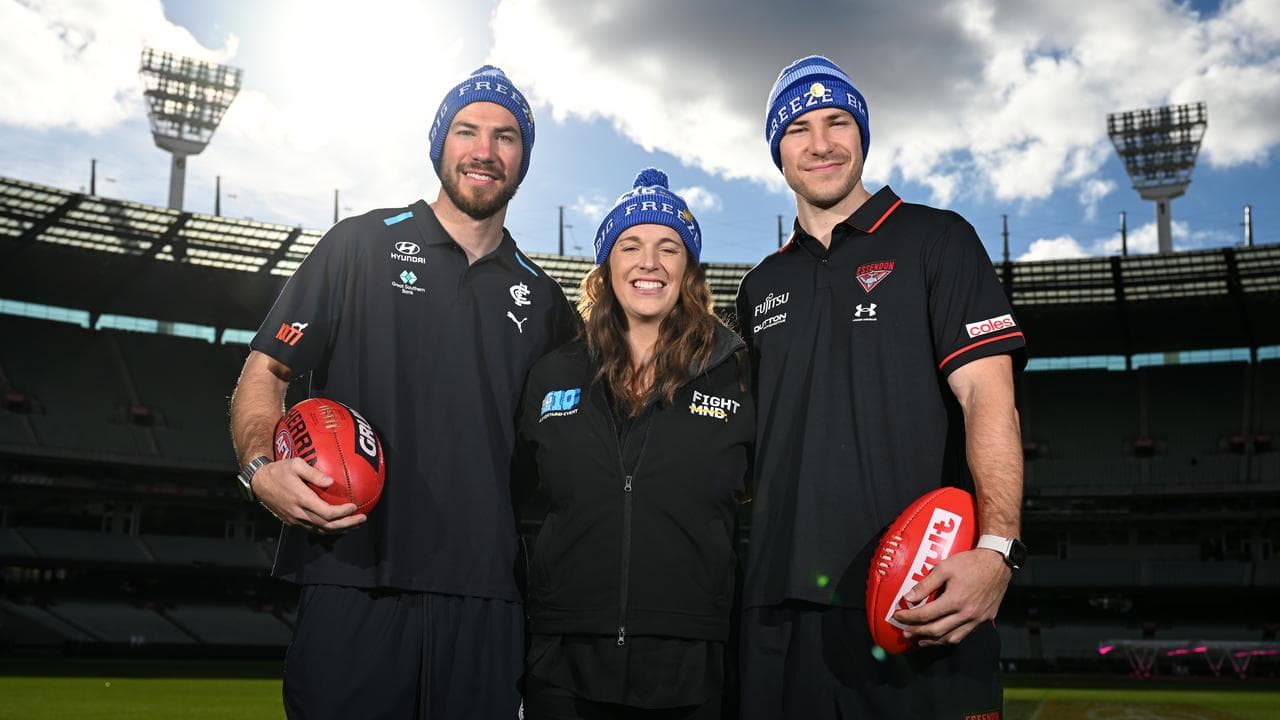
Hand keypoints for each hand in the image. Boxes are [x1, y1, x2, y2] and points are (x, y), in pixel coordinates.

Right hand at [252, 458, 366, 533]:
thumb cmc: (279, 470)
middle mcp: (299, 513)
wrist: (259, 482)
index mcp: (301, 499)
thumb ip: (313, 473)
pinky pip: (313, 529)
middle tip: (362, 519)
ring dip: (340, 529)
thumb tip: (331, 482)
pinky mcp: (292, 521)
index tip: (354, 506)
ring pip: (321, 530)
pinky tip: (338, 524)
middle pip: (327, 525)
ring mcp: (295, 520)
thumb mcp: (295, 464)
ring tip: (355, 524)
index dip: (342, 513)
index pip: (326, 512)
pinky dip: (328, 529)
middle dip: (347, 524)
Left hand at [891, 548, 1010, 646]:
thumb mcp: (945, 567)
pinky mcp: (984, 620)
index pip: (926, 615)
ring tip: (921, 640)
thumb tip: (908, 598)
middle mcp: (966, 614)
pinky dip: (949, 638)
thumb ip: (925, 584)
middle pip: (937, 631)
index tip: (898, 616)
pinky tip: (942, 636)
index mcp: (955, 600)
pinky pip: (964, 634)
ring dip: (933, 641)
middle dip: (917, 633)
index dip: (909, 617)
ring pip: (951, 638)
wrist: (998, 563)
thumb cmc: (970, 562)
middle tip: (905, 633)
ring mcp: (977, 619)